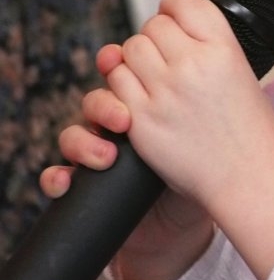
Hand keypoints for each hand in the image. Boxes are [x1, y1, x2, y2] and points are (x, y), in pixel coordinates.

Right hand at [41, 68, 213, 279]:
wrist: (191, 219)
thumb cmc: (205, 168)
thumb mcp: (209, 129)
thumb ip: (201, 94)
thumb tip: (207, 60)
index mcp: (147, 101)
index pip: (119, 71)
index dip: (114, 63)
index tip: (120, 64)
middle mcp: (120, 123)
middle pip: (95, 99)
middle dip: (102, 104)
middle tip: (123, 119)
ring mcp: (101, 152)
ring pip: (74, 133)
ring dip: (82, 141)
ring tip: (106, 158)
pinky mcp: (87, 185)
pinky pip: (58, 176)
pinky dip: (57, 177)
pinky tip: (67, 182)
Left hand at [101, 0, 273, 279]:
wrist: (247, 180)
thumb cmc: (252, 133)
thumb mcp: (246, 75)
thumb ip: (213, 48)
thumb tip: (180, 31)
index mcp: (224, 49)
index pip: (184, 2)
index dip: (173, 7)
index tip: (173, 17)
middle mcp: (193, 65)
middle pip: (153, 26)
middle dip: (155, 37)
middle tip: (165, 55)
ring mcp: (164, 92)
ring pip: (129, 50)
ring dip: (136, 60)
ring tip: (152, 77)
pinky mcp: (141, 120)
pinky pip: (115, 83)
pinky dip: (123, 86)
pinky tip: (140, 97)